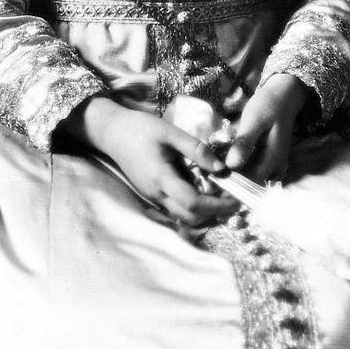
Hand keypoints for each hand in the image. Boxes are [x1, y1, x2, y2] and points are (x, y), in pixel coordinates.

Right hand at [61, 96, 234, 226]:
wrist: (113, 133)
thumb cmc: (141, 129)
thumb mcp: (172, 133)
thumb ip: (197, 151)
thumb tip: (222, 169)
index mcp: (161, 178)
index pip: (193, 203)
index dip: (218, 205)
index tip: (236, 199)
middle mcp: (156, 194)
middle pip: (190, 218)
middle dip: (215, 214)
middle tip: (234, 199)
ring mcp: (153, 197)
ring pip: (183, 218)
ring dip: (205, 214)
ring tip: (223, 197)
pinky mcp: (153, 195)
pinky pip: (176, 210)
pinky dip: (194, 208)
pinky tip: (206, 192)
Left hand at [224, 74, 314, 182]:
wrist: (284, 97)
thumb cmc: (269, 105)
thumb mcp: (254, 120)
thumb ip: (244, 142)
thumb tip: (231, 165)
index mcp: (273, 159)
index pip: (248, 180)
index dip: (230, 174)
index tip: (214, 161)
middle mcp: (275, 167)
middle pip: (247, 179)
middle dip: (229, 169)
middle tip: (215, 152)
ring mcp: (273, 166)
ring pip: (248, 174)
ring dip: (233, 164)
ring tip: (221, 148)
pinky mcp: (268, 161)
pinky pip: (251, 167)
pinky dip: (239, 159)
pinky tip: (230, 147)